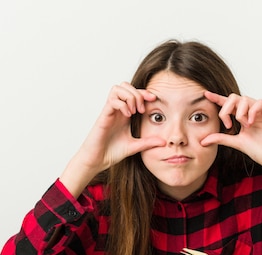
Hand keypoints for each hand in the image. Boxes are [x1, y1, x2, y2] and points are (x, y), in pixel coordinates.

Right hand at [59, 83, 164, 197]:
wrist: (97, 161)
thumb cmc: (111, 152)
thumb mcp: (135, 146)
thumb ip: (148, 142)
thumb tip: (164, 142)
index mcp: (125, 114)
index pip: (134, 93)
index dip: (144, 93)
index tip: (154, 100)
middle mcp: (117, 110)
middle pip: (125, 86)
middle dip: (137, 93)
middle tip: (142, 109)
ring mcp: (109, 112)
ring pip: (117, 89)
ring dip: (129, 96)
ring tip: (134, 111)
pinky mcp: (103, 116)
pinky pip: (112, 101)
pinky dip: (122, 104)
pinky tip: (127, 115)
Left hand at [201, 91, 261, 173]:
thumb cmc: (261, 152)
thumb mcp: (237, 143)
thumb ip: (221, 138)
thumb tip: (203, 141)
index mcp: (243, 117)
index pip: (228, 105)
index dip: (217, 98)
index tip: (206, 95)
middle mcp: (252, 111)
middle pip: (234, 98)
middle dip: (227, 108)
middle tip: (228, 124)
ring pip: (245, 99)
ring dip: (240, 113)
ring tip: (245, 126)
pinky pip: (259, 102)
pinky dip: (253, 111)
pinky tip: (251, 122)